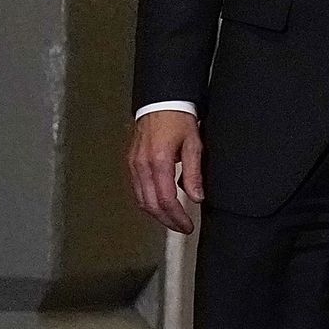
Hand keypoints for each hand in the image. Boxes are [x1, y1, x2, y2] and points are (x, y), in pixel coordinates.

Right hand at [127, 110, 202, 233]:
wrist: (161, 102)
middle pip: (150, 205)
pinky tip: (161, 205)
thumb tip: (197, 197)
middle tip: (182, 227)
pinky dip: (148, 202)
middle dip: (167, 220)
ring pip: (141, 200)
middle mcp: (142, 166)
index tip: (187, 225)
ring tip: (173, 220)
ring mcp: (134, 165)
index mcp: (158, 162)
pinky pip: (138, 190)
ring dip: (157, 214)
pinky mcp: (132, 163)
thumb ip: (194, 172)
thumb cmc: (179, 119)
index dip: (176, 217)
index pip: (165, 200)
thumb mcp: (194, 144)